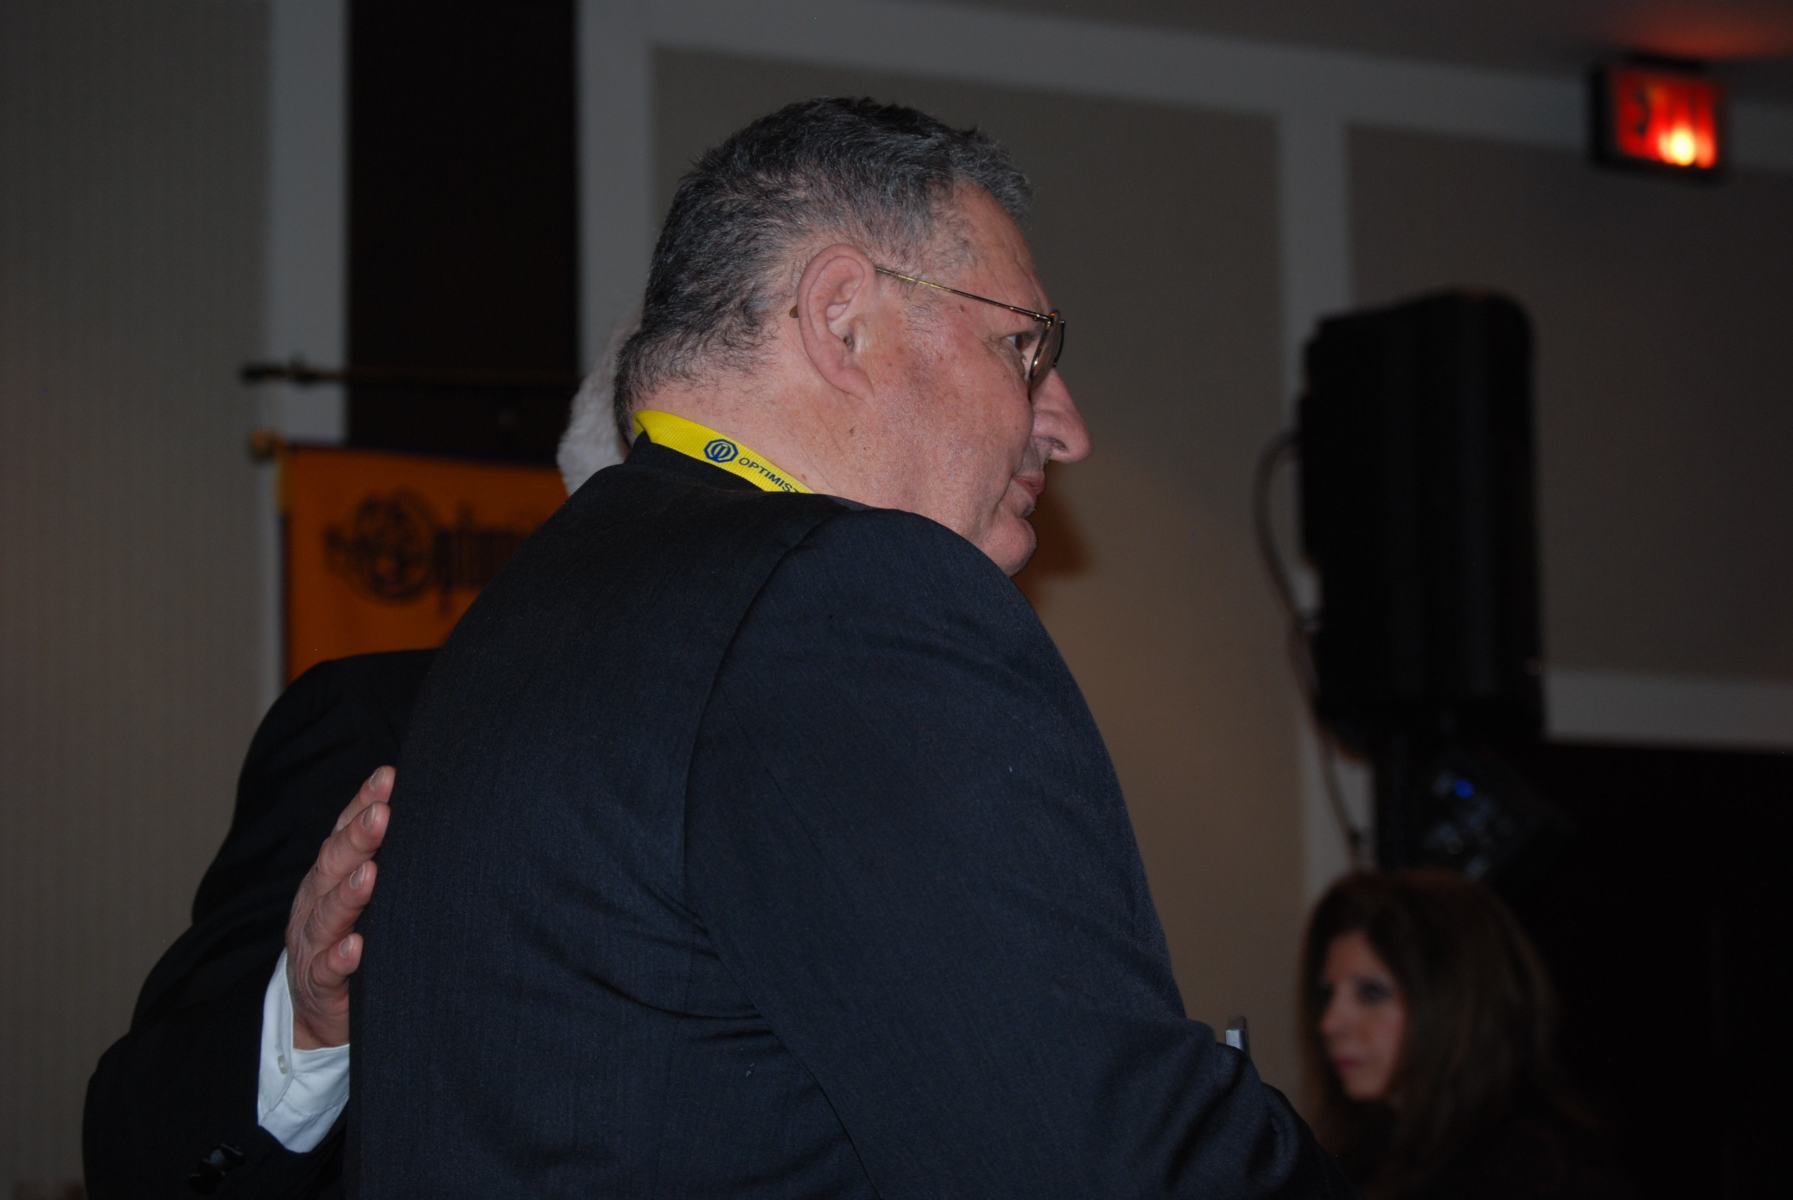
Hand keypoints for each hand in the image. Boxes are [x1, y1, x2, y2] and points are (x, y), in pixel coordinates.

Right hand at [285, 765, 393, 1048]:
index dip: (363, 803)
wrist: (318, 1007)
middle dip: (357, 838)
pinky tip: (356, 947)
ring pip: (327, 914)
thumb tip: (437, 810)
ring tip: (370, 875)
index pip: (343, 831)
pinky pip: (327, 970)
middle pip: (333, 865)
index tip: (389, 777)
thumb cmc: (353, 934)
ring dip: (349, 894)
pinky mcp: (319, 984)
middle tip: (382, 815)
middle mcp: (317, 902)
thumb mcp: (365, 894)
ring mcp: (314, 943)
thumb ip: (388, 858)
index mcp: (329, 875)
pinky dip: (341, 958)